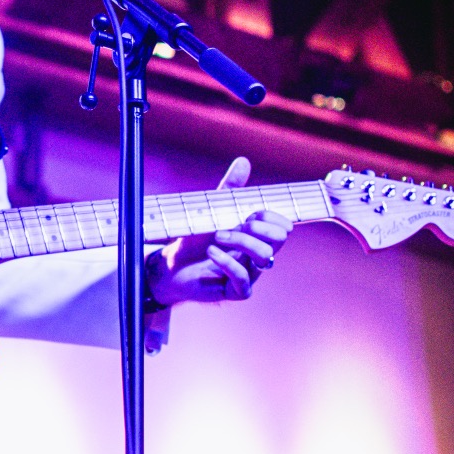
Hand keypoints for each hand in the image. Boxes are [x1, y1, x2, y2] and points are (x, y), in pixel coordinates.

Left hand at [145, 157, 292, 307]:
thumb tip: (243, 162)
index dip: (271, 217)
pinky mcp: (234, 291)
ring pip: (264, 258)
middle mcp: (256, 256)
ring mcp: (248, 275)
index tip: (249, 213)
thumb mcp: (211, 211)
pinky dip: (227, 262)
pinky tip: (212, 252)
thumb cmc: (194, 240)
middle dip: (260, 228)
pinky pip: (243, 280)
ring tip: (217, 236)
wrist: (170, 266)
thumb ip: (229, 189)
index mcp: (256, 237)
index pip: (283, 228)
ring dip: (241, 242)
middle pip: (279, 241)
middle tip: (239, 223)